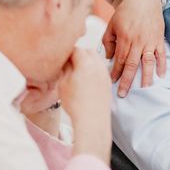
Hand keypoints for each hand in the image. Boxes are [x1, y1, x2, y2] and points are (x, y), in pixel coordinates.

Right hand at [59, 48, 111, 163]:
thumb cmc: (76, 104)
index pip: (76, 49)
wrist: (92, 120)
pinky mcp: (107, 82)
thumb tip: (65, 61)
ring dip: (87, 62)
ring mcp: (104, 73)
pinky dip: (93, 70)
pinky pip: (100, 69)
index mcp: (86, 63)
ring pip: (96, 60)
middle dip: (79, 55)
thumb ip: (64, 68)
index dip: (67, 52)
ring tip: (77, 73)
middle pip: (88, 51)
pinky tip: (85, 81)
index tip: (61, 57)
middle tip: (69, 64)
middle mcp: (98, 65)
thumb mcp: (63, 84)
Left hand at [103, 0, 165, 96]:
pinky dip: (162, 65)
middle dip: (127, 81)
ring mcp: (150, 40)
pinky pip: (161, 54)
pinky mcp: (159, 38)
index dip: (115, 73)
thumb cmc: (126, 11)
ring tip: (144, 88)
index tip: (111, 83)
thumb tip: (109, 58)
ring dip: (146, 76)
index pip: (119, 60)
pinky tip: (161, 75)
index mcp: (124, 38)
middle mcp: (137, 41)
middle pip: (132, 65)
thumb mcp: (112, 24)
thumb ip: (109, 41)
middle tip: (123, 94)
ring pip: (148, 62)